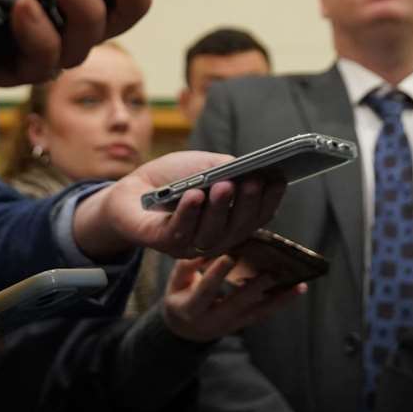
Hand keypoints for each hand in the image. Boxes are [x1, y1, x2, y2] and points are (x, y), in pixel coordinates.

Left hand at [70, 151, 287, 260]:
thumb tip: (248, 170)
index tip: (280, 179)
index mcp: (230, 221)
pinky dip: (188, 213)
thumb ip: (228, 169)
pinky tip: (194, 194)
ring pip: (211, 233)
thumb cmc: (174, 178)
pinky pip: (179, 232)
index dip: (269, 200)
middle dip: (247, 203)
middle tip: (255, 181)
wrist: (132, 190)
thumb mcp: (206, 166)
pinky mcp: (163, 243)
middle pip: (238, 227)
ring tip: (225, 184)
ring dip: (219, 208)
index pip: (257, 217)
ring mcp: (190, 245)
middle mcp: (215, 238)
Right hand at [160, 255, 305, 342]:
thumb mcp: (177, 280)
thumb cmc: (180, 295)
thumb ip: (190, 263)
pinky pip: (264, 314)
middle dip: (255, 289)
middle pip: (237, 305)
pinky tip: (298, 289)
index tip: (229, 256)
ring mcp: (230, 325)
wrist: (184, 329)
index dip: (216, 274)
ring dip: (279, 299)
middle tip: (271, 272)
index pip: (205, 291)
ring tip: (298, 284)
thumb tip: (209, 243)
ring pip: (257, 313)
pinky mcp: (243, 324)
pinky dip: (281, 302)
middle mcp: (213, 321)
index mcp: (191, 308)